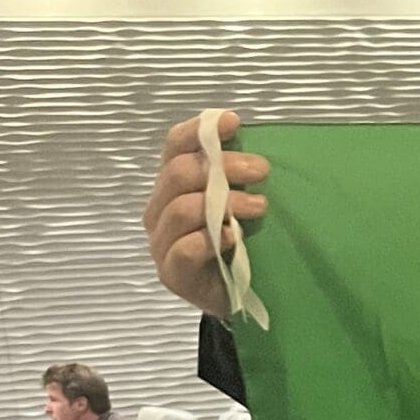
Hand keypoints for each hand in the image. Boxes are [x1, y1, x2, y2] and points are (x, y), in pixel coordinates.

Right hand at [143, 109, 269, 315]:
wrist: (234, 297)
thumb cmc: (235, 245)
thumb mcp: (237, 203)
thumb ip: (235, 176)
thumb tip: (256, 146)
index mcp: (172, 185)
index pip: (174, 146)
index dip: (200, 130)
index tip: (233, 122)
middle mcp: (159, 210)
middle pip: (178, 174)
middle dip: (223, 166)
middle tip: (261, 170)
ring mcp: (161, 243)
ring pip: (180, 209)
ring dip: (224, 202)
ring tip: (259, 206)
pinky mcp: (172, 274)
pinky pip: (184, 249)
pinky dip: (211, 239)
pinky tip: (234, 238)